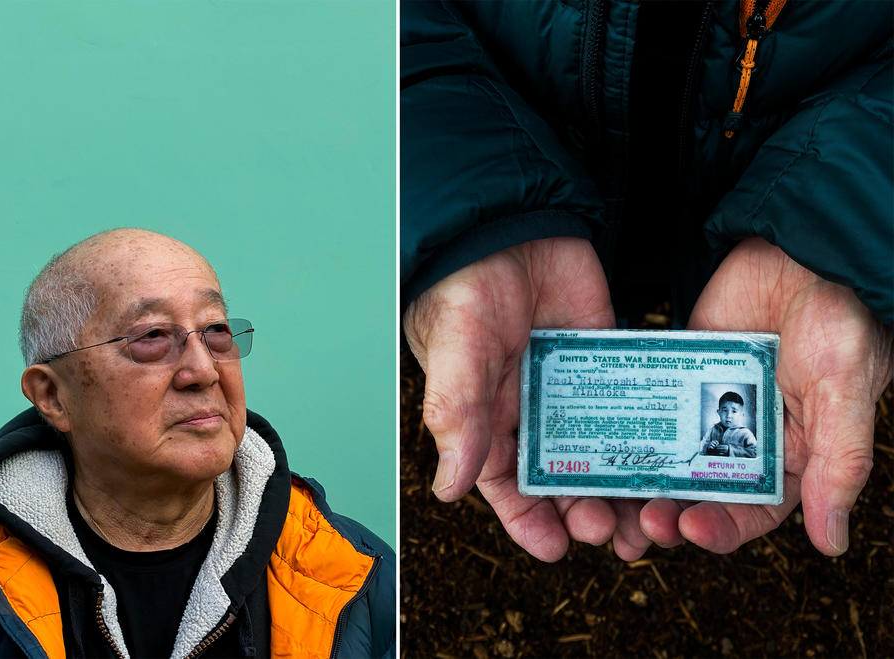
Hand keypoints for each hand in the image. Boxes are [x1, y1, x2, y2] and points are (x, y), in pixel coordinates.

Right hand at [404, 237, 653, 560]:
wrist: (510, 224)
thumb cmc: (466, 289)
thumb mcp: (457, 354)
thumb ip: (458, 416)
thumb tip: (448, 488)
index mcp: (489, 418)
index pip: (508, 484)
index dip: (528, 521)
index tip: (557, 549)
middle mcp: (533, 413)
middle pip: (563, 479)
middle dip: (587, 512)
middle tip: (615, 533)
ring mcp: (573, 389)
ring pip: (603, 452)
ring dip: (623, 486)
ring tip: (650, 516)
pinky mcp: (606, 360)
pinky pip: (631, 405)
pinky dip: (650, 434)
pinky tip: (672, 458)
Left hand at [641, 238, 892, 554]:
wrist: (799, 252)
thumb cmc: (837, 320)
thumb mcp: (841, 391)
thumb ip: (838, 462)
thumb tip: (833, 543)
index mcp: (790, 456)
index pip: (752, 509)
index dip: (722, 527)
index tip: (691, 530)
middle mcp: (746, 441)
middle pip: (701, 495)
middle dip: (670, 515)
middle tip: (642, 524)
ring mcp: (709, 411)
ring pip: (669, 462)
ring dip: (642, 487)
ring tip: (614, 502)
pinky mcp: (680, 380)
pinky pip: (650, 414)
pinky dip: (627, 435)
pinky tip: (600, 450)